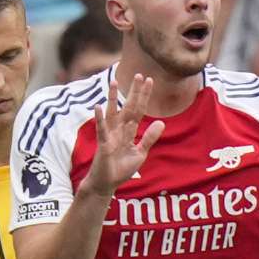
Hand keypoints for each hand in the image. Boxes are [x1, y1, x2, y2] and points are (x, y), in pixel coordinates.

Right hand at [79, 75, 164, 196]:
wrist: (107, 184)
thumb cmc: (121, 169)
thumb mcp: (140, 153)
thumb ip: (149, 138)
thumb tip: (161, 122)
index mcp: (128, 131)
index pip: (138, 110)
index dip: (144, 96)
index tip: (150, 81)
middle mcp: (119, 130)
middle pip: (128, 107)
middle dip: (134, 92)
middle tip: (139, 74)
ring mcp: (110, 136)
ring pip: (113, 114)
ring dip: (113, 98)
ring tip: (114, 82)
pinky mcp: (103, 145)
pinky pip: (102, 130)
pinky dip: (100, 119)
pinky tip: (97, 106)